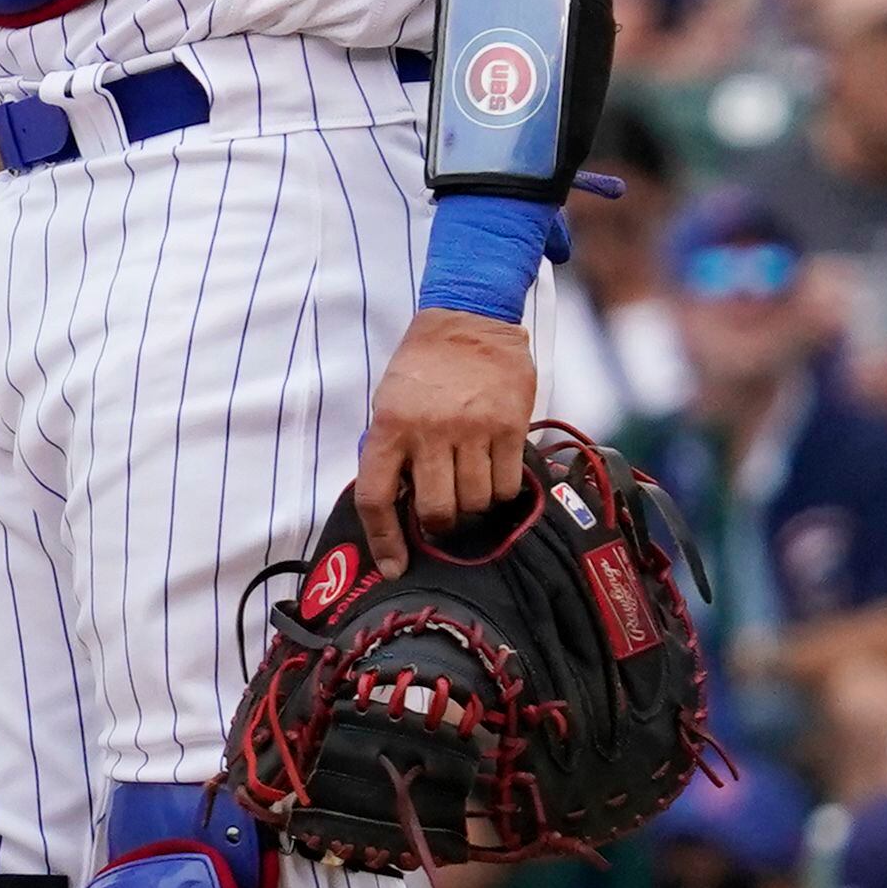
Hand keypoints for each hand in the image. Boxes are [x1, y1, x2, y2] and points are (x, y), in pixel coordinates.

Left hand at [356, 308, 534, 577]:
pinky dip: (499, 491)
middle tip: (441, 515)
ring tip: (468, 488)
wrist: (469, 320)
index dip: (383, 541)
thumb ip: (390, 452)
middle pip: (435, 511)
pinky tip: (493, 474)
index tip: (392, 567)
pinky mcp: (509, 426)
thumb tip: (395, 508)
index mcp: (390, 426)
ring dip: (472, 507)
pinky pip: (506, 485)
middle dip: (438, 524)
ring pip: (475, 503)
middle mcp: (429, 430)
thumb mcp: (388, 402)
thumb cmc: (423, 368)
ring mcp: (472, 429)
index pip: (377, 498)